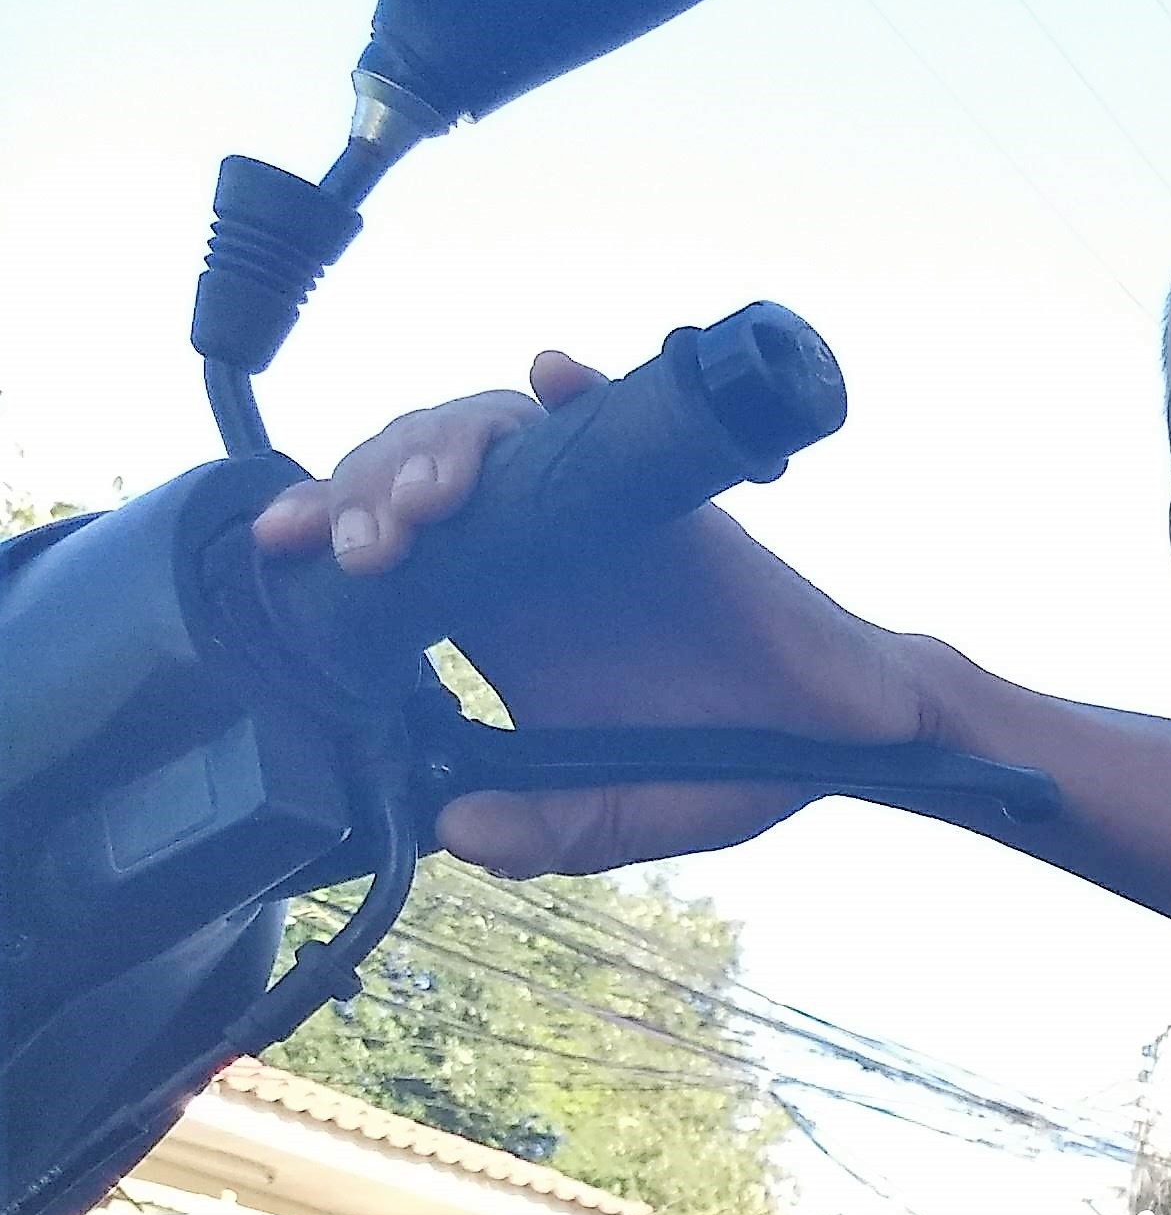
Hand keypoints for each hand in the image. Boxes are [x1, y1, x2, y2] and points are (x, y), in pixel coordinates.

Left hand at [249, 349, 935, 876]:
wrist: (842, 735)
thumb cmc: (730, 761)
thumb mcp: (618, 815)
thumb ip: (543, 831)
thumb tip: (453, 830)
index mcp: (495, 610)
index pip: (384, 541)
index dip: (323, 529)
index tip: (284, 549)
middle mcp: (529, 544)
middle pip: (412, 470)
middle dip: (367, 489)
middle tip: (368, 546)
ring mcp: (594, 507)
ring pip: (485, 430)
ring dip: (443, 448)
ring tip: (436, 497)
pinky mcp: (664, 489)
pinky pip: (609, 413)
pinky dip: (575, 391)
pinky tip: (548, 383)